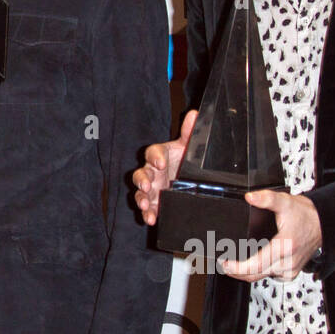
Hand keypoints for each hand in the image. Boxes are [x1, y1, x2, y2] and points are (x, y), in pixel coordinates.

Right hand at [133, 109, 196, 225]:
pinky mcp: (153, 202)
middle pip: (141, 173)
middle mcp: (152, 172)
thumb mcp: (189, 148)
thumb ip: (190, 133)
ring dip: (141, 198)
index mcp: (160, 156)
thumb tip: (194, 114)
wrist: (190, 181)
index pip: (153, 152)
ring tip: (145, 206)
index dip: (155, 157)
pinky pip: (147, 208)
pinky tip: (151, 219)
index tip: (161, 163)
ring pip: (140, 192)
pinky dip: (147, 214)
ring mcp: (151, 188)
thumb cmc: (185, 161)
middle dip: (142, 179)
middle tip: (147, 185)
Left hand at [220, 189, 321, 281]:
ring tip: (234, 264)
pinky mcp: (291, 272)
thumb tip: (250, 197)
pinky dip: (259, 273)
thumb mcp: (285, 202)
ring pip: (262, 277)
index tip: (225, 263)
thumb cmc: (306, 215)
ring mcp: (290, 269)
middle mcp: (287, 262)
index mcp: (284, 247)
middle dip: (236, 272)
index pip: (255, 265)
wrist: (324, 223)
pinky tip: (252, 265)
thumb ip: (266, 198)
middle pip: (255, 275)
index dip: (237, 268)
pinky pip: (271, 276)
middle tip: (223, 264)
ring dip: (246, 273)